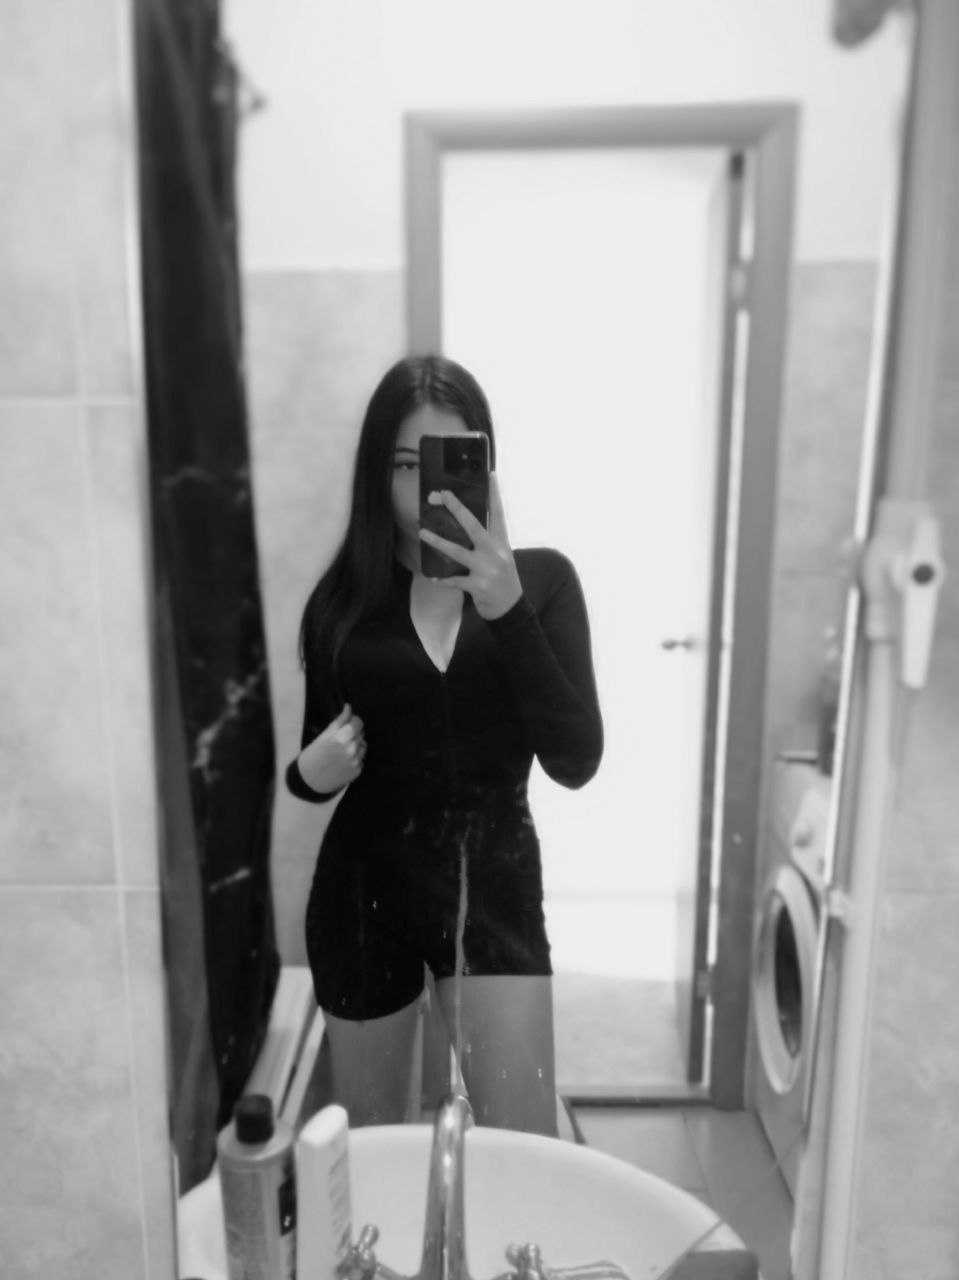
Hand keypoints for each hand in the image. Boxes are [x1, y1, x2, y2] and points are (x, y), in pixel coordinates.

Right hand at [297, 703, 365, 793]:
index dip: (353, 720)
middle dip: (353, 733)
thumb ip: (339, 721)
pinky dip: (354, 757)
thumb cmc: (313, 756)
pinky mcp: (357, 771)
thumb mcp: (323, 736)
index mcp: (340, 738)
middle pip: (360, 733)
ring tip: (341, 751)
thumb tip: (348, 707)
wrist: (309, 781)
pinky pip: (361, 758)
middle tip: (340, 739)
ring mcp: (355, 761)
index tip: (348, 722)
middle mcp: (350, 749)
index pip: (358, 722)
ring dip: (355, 745)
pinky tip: (342, 761)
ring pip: (362, 745)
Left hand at [418, 473, 522, 620]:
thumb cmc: (503, 579)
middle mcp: (496, 552)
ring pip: (458, 551)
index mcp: (502, 543)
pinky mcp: (479, 586)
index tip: (491, 474)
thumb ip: (488, 542)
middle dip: (457, 509)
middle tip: (442, 495)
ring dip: (437, 541)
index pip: (498, 514)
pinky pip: (455, 580)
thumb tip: (464, 525)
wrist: (511, 608)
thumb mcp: (502, 557)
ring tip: (422, 532)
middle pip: (474, 526)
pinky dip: (442, 579)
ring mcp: (487, 569)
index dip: (495, 494)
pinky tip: (432, 577)